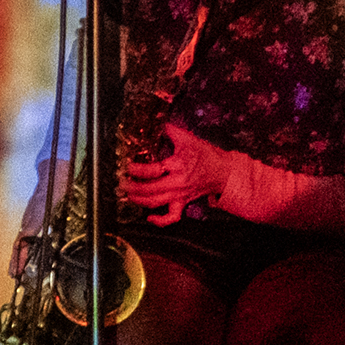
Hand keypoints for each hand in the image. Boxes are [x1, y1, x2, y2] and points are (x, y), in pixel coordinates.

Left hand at [119, 121, 235, 222]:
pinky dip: (160, 220)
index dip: (138, 170)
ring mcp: (180, 195)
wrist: (222, 172)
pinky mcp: (183, 203)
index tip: (128, 166)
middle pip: (151, 190)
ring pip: (157, 203)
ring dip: (139, 201)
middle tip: (122, 183)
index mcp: (178, 165)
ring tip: (128, 195)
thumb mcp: (188, 139)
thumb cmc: (206, 156)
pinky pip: (172, 217)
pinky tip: (149, 217)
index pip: (154, 170)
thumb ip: (171, 131)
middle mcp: (178, 182)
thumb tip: (157, 123)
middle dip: (133, 187)